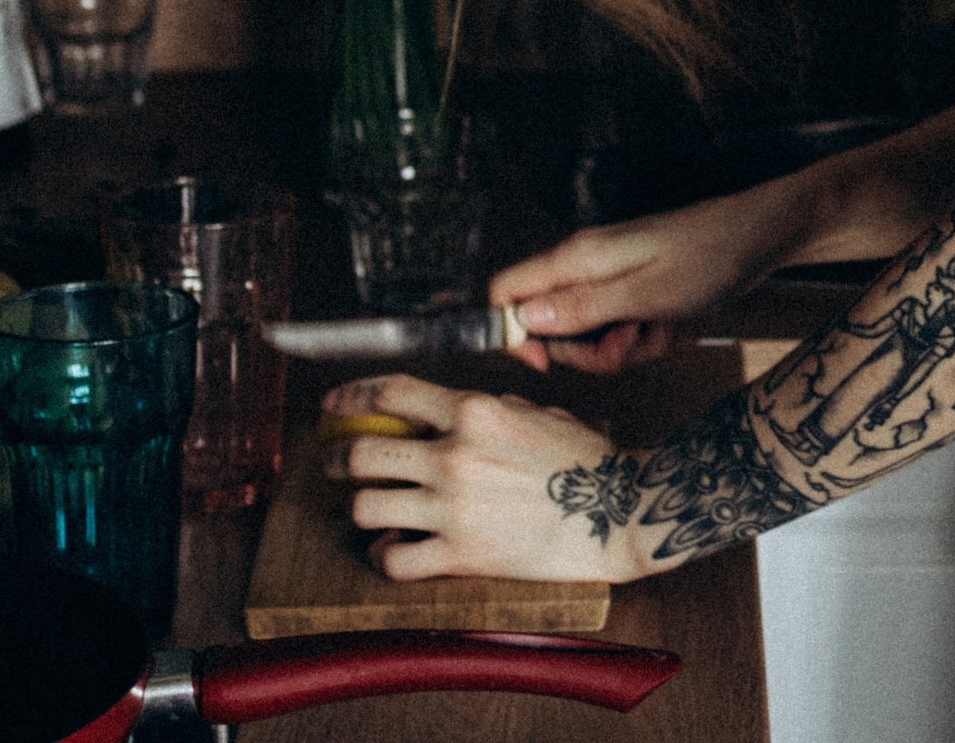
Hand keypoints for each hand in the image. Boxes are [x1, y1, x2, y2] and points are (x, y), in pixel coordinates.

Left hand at [320, 373, 648, 583]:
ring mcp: (453, 508)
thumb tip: (463, 414)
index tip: (335, 404)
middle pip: (361, 454)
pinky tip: (395, 548)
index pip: (391, 393)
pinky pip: (395, 560)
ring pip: (366, 507)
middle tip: (333, 464)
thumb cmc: (589, 461)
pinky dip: (387, 555)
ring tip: (370, 508)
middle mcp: (455, 456)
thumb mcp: (540, 414)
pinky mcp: (461, 555)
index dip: (352, 396)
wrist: (621, 512)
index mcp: (476, 412)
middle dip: (336, 459)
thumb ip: (494, 410)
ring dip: (362, 507)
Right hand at [490, 195, 780, 373]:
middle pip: (556, 330)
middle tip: (634, 338)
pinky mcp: (643, 292)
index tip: (548, 362)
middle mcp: (590, 268)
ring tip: (671, 323)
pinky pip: (635, 333)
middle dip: (596, 350)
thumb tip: (524, 320)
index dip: (515, 334)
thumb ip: (583, 308)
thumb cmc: (709, 256)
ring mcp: (617, 281)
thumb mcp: (645, 294)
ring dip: (638, 345)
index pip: (508, 293)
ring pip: (601, 338)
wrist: (763, 236)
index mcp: (577, 260)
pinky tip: (687, 319)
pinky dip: (661, 335)